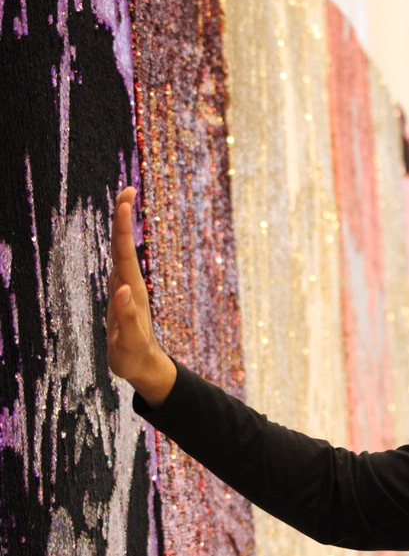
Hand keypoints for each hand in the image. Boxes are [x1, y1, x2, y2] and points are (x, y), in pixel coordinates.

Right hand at [107, 187, 176, 406]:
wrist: (142, 365)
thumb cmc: (133, 356)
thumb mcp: (129, 341)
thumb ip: (126, 316)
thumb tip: (122, 289)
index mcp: (131, 291)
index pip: (125, 252)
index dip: (124, 226)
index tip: (126, 200)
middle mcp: (129, 285)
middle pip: (124, 246)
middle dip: (124, 218)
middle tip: (126, 190)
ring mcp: (125, 289)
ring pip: (121, 252)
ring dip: (122, 227)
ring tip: (124, 202)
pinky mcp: (121, 295)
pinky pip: (119, 264)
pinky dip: (119, 245)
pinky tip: (120, 232)